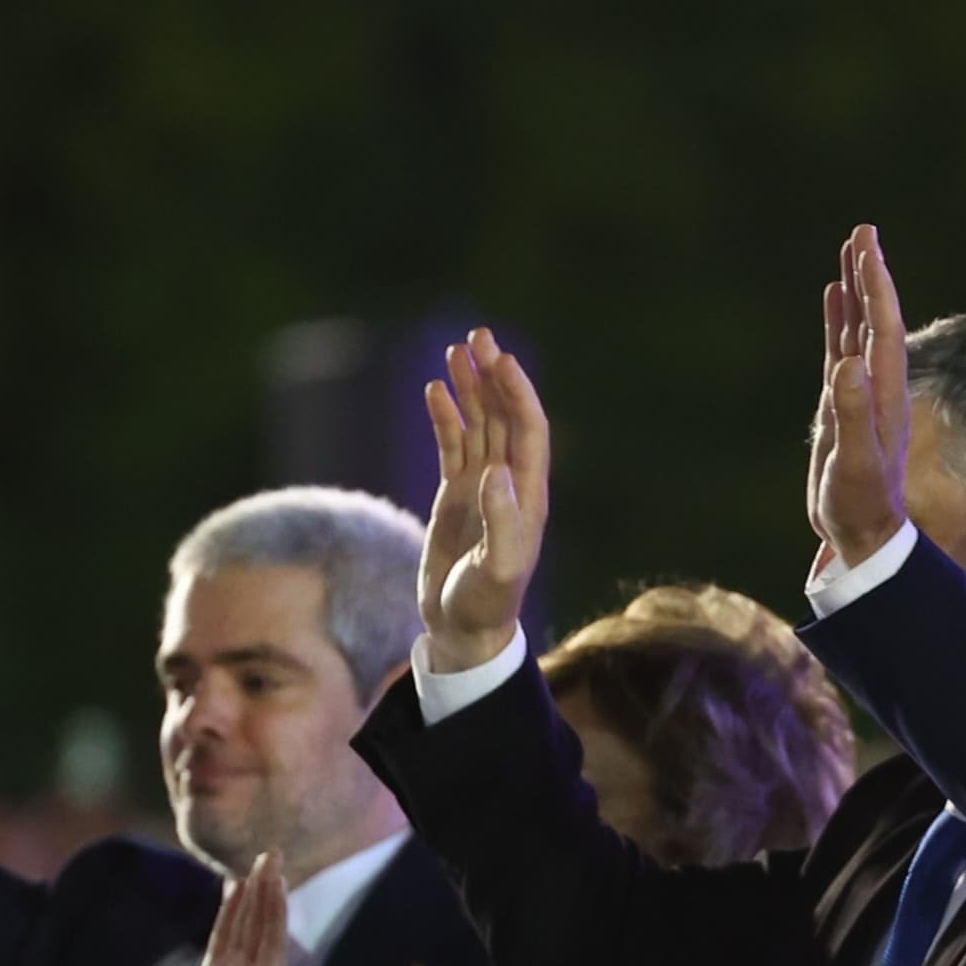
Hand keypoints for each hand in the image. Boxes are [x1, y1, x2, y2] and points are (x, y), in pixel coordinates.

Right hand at [182, 854, 287, 965]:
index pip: (273, 936)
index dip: (275, 906)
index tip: (276, 877)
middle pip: (261, 922)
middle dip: (266, 889)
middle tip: (271, 854)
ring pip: (243, 923)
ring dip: (249, 894)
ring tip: (255, 864)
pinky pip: (222, 935)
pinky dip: (228, 912)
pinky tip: (232, 889)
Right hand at [419, 329, 550, 672]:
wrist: (462, 629)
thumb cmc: (484, 605)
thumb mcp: (496, 571)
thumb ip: (502, 523)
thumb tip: (496, 472)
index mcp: (528, 497)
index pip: (528, 431)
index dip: (518, 393)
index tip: (502, 359)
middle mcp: (509, 485)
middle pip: (505, 417)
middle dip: (494, 376)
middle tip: (479, 336)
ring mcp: (482, 488)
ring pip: (479, 424)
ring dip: (471, 387)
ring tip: (457, 348)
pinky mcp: (457, 496)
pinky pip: (454, 445)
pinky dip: (447, 417)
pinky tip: (437, 389)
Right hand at [809, 225, 913, 570]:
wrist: (862, 536)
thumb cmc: (860, 505)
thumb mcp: (854, 462)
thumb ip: (851, 415)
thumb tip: (848, 365)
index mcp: (884, 393)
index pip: (883, 326)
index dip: (876, 284)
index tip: (867, 244)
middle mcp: (877, 385)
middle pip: (875, 317)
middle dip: (868, 274)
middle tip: (861, 230)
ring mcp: (859, 392)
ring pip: (858, 328)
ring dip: (855, 290)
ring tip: (849, 251)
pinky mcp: (842, 404)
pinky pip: (841, 349)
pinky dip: (838, 321)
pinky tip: (833, 300)